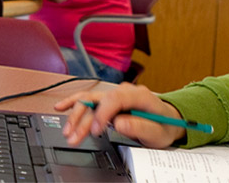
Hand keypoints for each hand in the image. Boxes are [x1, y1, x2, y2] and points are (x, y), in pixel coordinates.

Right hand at [54, 83, 185, 147]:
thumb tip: (119, 123)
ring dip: (76, 116)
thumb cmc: (164, 126)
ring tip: (67, 132)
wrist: (167, 121)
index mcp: (139, 95)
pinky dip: (75, 104)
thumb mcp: (157, 132)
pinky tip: (61, 107)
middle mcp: (125, 91)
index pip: (116, 98)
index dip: (103, 113)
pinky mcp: (109, 101)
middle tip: (74, 137)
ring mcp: (116, 95)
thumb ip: (140, 127)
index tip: (96, 130)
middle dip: (84, 119)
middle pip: (99, 99)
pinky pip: (89, 100)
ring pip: (90, 100)